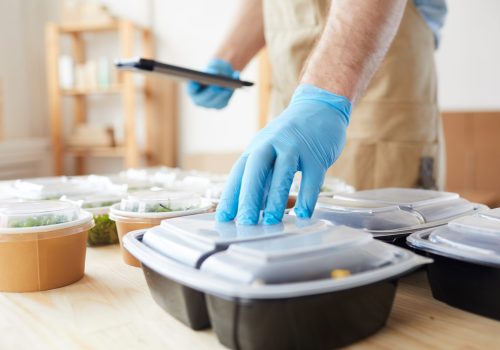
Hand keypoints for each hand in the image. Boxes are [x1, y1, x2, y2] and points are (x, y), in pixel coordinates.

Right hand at [187, 59, 239, 108]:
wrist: (221, 77)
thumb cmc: (213, 71)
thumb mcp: (212, 68)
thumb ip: (211, 70)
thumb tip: (214, 73)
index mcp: (192, 89)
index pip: (191, 90)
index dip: (192, 87)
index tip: (195, 83)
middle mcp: (198, 100)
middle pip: (203, 99)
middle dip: (210, 92)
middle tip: (216, 86)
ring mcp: (209, 105)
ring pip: (215, 102)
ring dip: (222, 94)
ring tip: (228, 87)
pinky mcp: (219, 106)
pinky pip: (224, 101)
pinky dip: (230, 93)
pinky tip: (235, 86)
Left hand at [216, 84, 351, 224]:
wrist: (320, 107)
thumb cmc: (291, 136)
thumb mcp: (271, 152)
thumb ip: (263, 178)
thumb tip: (253, 207)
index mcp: (257, 147)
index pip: (239, 173)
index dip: (230, 195)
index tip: (223, 218)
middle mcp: (272, 144)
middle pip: (255, 170)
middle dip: (249, 198)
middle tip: (245, 223)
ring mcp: (295, 147)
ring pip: (282, 173)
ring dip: (276, 199)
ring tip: (271, 222)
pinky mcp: (317, 154)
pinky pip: (311, 178)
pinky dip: (307, 198)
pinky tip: (303, 214)